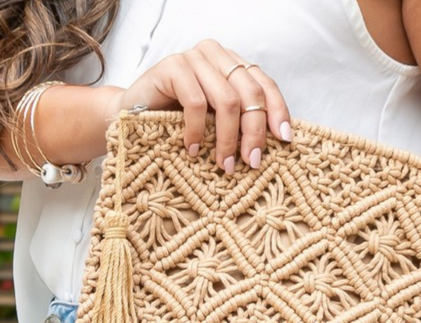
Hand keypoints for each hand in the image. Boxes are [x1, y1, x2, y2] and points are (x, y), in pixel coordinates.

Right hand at [107, 39, 291, 173]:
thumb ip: (239, 121)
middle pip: (251, 93)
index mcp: (232, 65)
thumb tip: (275, 144)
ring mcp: (194, 58)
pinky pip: (196, 103)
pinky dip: (197, 131)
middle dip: (255, 132)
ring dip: (228, 138)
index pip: (265, 84)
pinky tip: (192, 149)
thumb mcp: (216, 122)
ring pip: (228, 100)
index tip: (284, 140)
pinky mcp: (172, 67)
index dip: (278, 111)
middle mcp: (216, 56)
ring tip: (225, 164)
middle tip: (252, 162)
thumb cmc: (178, 122)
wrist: (131, 116)